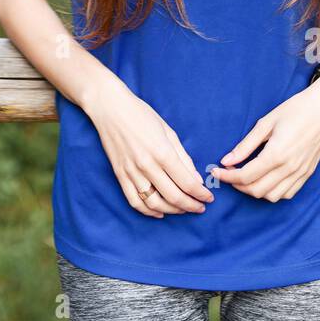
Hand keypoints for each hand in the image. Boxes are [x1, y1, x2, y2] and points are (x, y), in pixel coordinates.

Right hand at [82, 72, 215, 218]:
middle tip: (200, 207)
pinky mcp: (119, 175)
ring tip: (183, 209)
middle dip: (191, 205)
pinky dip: (148, 211)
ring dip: (172, 211)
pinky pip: (134, 201)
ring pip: (154, 203)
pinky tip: (160, 212)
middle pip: (173, 196)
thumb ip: (183, 157)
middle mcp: (147, 165)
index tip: (209, 197)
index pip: (187, 182)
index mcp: (162, 152)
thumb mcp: (168, 131)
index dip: (201, 194)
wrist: (110, 108)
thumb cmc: (141, 115)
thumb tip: (196, 180)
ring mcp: (131, 172)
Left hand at [208, 70, 319, 202]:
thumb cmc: (295, 110)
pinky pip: (287, 194)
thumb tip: (226, 160)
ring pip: (271, 196)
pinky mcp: (308, 174)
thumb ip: (245, 145)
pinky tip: (264, 179)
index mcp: (277, 154)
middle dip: (237, 185)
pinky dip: (272, 192)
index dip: (227, 176)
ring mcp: (300, 173)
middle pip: (256, 190)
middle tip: (228, 172)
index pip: (245, 176)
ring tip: (245, 176)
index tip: (216, 171)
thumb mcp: (266, 123)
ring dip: (254, 191)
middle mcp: (289, 168)